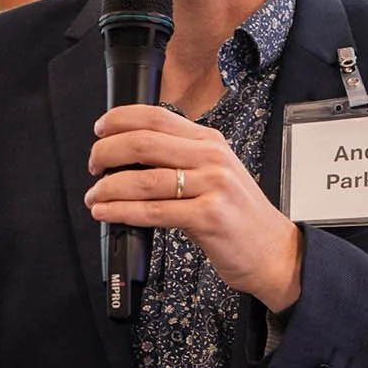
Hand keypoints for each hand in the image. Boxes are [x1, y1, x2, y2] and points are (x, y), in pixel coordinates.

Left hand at [85, 104, 302, 312]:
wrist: (275, 251)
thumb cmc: (240, 216)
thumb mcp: (217, 174)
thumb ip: (181, 160)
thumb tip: (129, 158)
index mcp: (211, 141)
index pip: (157, 116)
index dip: (120, 119)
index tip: (100, 129)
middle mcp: (212, 158)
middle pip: (144, 142)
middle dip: (106, 152)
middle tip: (93, 166)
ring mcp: (213, 186)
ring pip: (144, 179)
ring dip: (108, 188)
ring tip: (94, 196)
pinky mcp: (208, 216)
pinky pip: (153, 211)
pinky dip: (122, 212)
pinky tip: (106, 212)